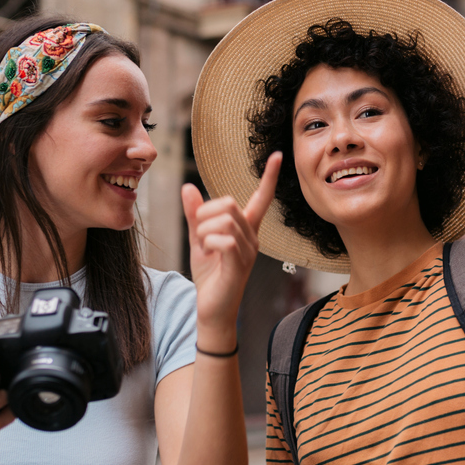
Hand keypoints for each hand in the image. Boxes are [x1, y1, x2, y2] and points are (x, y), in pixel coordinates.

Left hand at [181, 151, 281, 341]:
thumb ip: (195, 215)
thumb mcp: (198, 240)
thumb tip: (187, 187)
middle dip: (204, 213)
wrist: (211, 310)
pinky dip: (208, 242)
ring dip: (203, 230)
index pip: (261, 199)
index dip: (269, 177)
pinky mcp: (239, 265)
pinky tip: (207, 253)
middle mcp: (252, 238)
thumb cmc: (209, 275)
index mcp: (245, 230)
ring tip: (202, 246)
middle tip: (198, 232)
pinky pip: (224, 240)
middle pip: (229, 204)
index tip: (277, 155)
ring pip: (224, 220)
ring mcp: (248, 252)